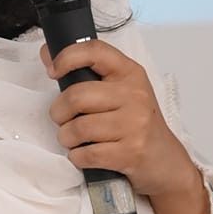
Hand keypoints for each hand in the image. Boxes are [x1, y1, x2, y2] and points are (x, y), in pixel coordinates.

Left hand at [41, 38, 199, 202]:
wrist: (165, 161)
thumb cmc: (137, 124)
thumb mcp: (119, 91)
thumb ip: (86, 73)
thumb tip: (47, 53)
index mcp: (130, 73)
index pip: (94, 51)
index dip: (67, 58)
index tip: (53, 72)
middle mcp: (135, 95)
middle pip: (76, 96)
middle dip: (59, 112)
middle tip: (63, 119)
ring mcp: (134, 124)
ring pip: (78, 128)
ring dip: (66, 138)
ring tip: (74, 139)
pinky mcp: (130, 152)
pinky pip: (86, 154)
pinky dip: (77, 157)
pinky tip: (84, 154)